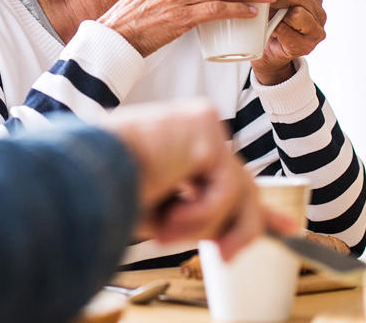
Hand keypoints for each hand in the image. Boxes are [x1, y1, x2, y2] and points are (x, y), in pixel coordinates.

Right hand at [103, 99, 295, 259]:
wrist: (86, 173)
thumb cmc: (108, 191)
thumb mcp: (162, 212)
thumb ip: (199, 216)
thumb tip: (229, 237)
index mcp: (176, 149)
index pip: (224, 172)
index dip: (253, 202)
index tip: (279, 223)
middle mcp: (191, 131)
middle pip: (239, 180)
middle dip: (254, 217)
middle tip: (259, 240)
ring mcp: (200, 125)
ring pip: (237, 190)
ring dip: (205, 225)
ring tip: (167, 234)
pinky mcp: (204, 126)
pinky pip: (224, 187)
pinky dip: (199, 214)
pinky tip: (171, 215)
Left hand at [251, 0, 326, 84]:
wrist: (263, 52)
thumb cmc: (265, 21)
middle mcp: (319, 10)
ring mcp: (317, 28)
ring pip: (299, 9)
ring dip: (277, 10)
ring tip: (262, 12)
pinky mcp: (309, 44)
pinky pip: (294, 29)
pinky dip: (279, 26)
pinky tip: (269, 27)